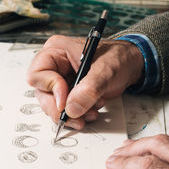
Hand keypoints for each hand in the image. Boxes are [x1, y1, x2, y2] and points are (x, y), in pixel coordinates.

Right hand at [27, 35, 143, 128]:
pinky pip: (65, 109)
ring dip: (70, 114)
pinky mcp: (68, 92)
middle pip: (42, 93)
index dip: (50, 89)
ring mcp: (60, 80)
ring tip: (91, 113)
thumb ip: (89, 89)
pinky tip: (91, 112)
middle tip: (77, 117)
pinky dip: (77, 115)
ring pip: (53, 105)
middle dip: (60, 109)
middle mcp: (54, 65)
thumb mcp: (105, 70)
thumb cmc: (118, 58)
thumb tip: (71, 109)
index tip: (67, 101)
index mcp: (56, 51)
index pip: (38, 74)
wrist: (131, 65)